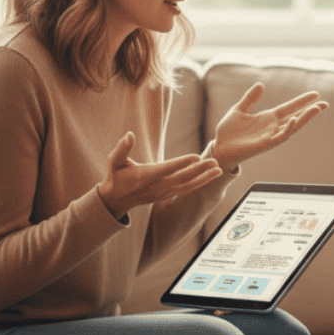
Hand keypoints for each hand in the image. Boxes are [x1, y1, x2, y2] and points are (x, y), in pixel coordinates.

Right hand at [97, 132, 223, 219]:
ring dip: (204, 178)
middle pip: (181, 179)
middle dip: (199, 171)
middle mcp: (156, 187)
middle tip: (214, 161)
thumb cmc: (116, 176)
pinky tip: (211, 176)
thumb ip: (122, 148)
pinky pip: (186, 190)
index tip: (196, 157)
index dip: (181, 164)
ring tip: (219, 170)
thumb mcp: (114, 161)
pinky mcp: (167, 196)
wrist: (116, 200)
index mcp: (144, 176)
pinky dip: (200, 183)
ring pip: (187, 186)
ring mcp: (163, 193)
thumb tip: (130, 135)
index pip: (165, 169)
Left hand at [212, 83, 328, 170]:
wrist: (219, 148)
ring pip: (292, 126)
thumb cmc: (228, 132)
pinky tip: (293, 120)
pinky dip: (287, 129)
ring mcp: (270, 136)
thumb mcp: (238, 110)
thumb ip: (250, 99)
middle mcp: (272, 127)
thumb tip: (261, 85)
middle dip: (310, 111)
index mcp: (267, 118)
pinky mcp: (265, 144)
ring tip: (316, 109)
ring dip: (304, 118)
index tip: (315, 94)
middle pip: (296, 117)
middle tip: (325, 104)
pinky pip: (279, 137)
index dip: (302, 101)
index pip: (289, 108)